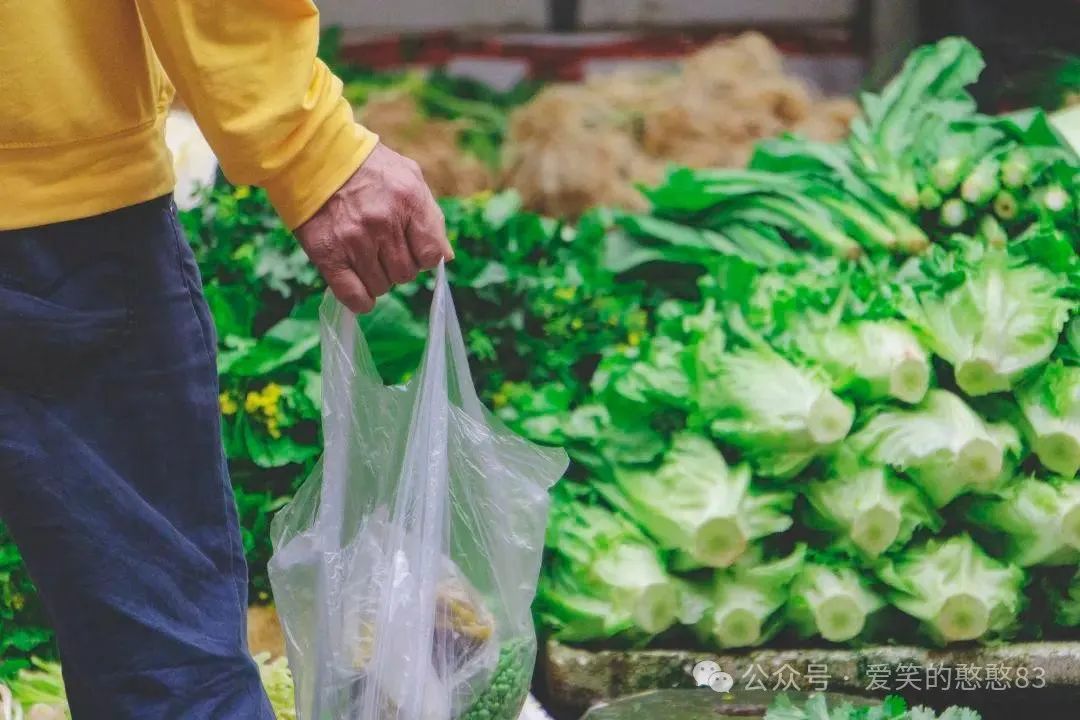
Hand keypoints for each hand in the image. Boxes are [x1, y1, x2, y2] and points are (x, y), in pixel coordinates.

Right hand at [294, 143, 452, 312]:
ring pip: (381, 286)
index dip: (423, 256)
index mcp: (408, 200)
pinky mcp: (328, 254)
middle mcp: (384, 222)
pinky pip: (353, 296)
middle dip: (399, 267)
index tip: (410, 247)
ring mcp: (355, 240)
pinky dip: (360, 300)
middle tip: (384, 250)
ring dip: (378, 279)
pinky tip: (360, 290)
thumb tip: (445, 257)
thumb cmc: (366, 166)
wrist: (313, 154)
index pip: (431, 255)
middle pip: (406, 274)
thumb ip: (430, 217)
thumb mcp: (408, 177)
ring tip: (366, 258)